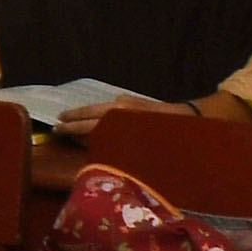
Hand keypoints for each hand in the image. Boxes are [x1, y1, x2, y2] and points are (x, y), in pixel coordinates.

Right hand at [56, 93, 194, 137]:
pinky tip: (95, 117)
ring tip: (69, 118)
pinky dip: (98, 112)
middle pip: (90, 112)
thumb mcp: (143, 146)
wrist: (195, 119)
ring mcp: (128, 103)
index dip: (71, 129)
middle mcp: (120, 107)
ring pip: (99, 108)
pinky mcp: (135, 102)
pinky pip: (109, 107)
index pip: (88, 124)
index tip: (56, 130)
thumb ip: (117, 145)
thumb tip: (96, 148)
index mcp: (119, 117)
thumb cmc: (170, 138)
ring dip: (84, 113)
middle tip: (56, 123)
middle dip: (72, 118)